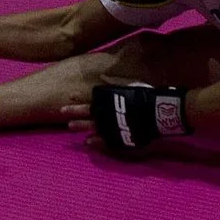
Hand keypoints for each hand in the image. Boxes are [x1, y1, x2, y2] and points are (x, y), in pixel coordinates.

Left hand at [74, 82, 193, 151]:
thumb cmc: (146, 97)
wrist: (158, 112)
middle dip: (74, 112)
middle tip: (62, 111)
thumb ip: (116, 83)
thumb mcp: (130, 86)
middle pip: (88, 112)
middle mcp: (108, 112)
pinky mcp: (119, 137)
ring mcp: (112, 126)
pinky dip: (96, 141)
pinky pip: (105, 140)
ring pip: (92, 126)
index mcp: (110, 99)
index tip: (69, 96)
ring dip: (81, 126)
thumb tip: (104, 76)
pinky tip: (87, 142)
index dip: (80, 97)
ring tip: (69, 127)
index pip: (91, 98)